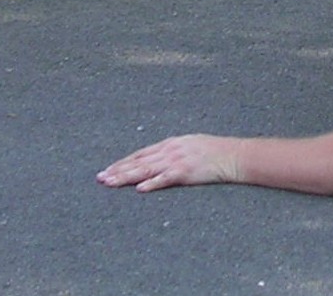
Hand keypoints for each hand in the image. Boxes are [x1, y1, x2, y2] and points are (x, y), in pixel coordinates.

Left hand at [98, 134, 240, 191]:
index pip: (140, 154)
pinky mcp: (185, 172)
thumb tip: (158, 158)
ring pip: (145, 170)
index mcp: (169, 144)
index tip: (108, 169)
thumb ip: (173, 150)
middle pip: (138, 162)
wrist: (233, 155)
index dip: (123, 162)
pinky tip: (139, 189)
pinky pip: (165, 179)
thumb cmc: (213, 151)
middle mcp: (169, 150)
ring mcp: (176, 160)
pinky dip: (151, 184)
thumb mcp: (189, 144)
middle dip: (117, 170)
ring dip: (126, 177)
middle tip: (99, 179)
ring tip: (110, 183)